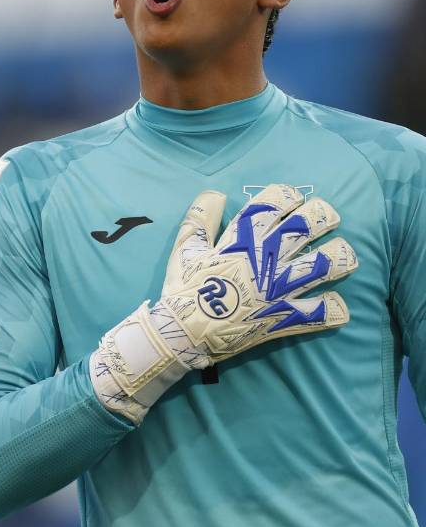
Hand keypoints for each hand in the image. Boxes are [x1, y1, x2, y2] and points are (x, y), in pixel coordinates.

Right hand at [91, 184, 357, 422]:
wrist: (184, 333)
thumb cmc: (184, 289)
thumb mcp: (185, 248)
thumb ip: (201, 217)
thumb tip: (216, 193)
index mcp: (243, 239)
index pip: (273, 203)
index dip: (289, 195)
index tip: (293, 198)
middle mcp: (267, 259)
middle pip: (307, 226)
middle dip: (324, 216)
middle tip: (327, 219)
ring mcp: (281, 288)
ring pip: (325, 265)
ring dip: (340, 256)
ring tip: (342, 256)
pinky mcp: (287, 316)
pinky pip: (321, 312)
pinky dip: (333, 308)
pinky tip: (334, 303)